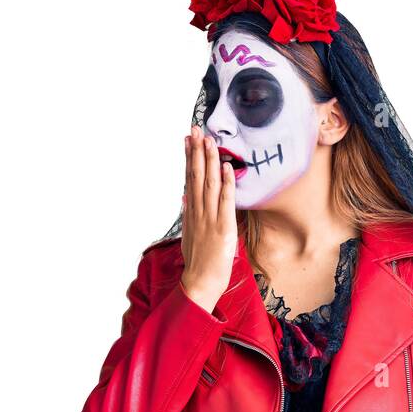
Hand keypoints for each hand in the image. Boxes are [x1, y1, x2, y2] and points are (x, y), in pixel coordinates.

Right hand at [179, 124, 236, 313]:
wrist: (200, 282)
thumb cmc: (198, 261)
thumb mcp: (189, 234)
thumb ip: (188, 215)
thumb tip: (185, 198)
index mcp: (191, 211)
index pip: (189, 178)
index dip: (189, 157)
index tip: (187, 139)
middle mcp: (198, 211)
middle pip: (196, 175)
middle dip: (196, 150)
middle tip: (195, 129)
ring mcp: (209, 217)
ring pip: (209, 183)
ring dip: (210, 160)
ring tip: (209, 140)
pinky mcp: (223, 226)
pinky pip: (225, 201)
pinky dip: (227, 183)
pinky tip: (227, 167)